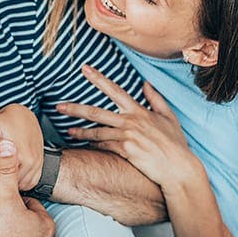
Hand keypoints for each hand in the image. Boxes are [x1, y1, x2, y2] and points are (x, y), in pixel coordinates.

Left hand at [0, 104, 43, 190]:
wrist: (25, 116)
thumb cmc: (6, 120)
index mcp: (20, 154)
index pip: (6, 180)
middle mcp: (31, 161)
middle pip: (14, 184)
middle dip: (4, 183)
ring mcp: (37, 164)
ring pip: (23, 185)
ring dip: (13, 183)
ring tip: (1, 176)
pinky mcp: (40, 165)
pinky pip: (31, 183)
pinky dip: (22, 182)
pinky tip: (11, 175)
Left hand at [56, 64, 194, 187]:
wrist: (178, 167)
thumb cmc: (175, 144)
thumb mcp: (169, 117)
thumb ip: (156, 99)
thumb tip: (145, 83)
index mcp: (139, 110)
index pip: (114, 90)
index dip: (98, 78)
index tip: (84, 69)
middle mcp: (130, 121)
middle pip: (96, 112)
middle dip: (75, 109)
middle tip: (59, 107)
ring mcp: (127, 136)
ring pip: (96, 131)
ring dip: (80, 131)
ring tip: (68, 131)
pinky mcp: (126, 150)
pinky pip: (104, 146)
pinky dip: (93, 145)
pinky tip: (84, 145)